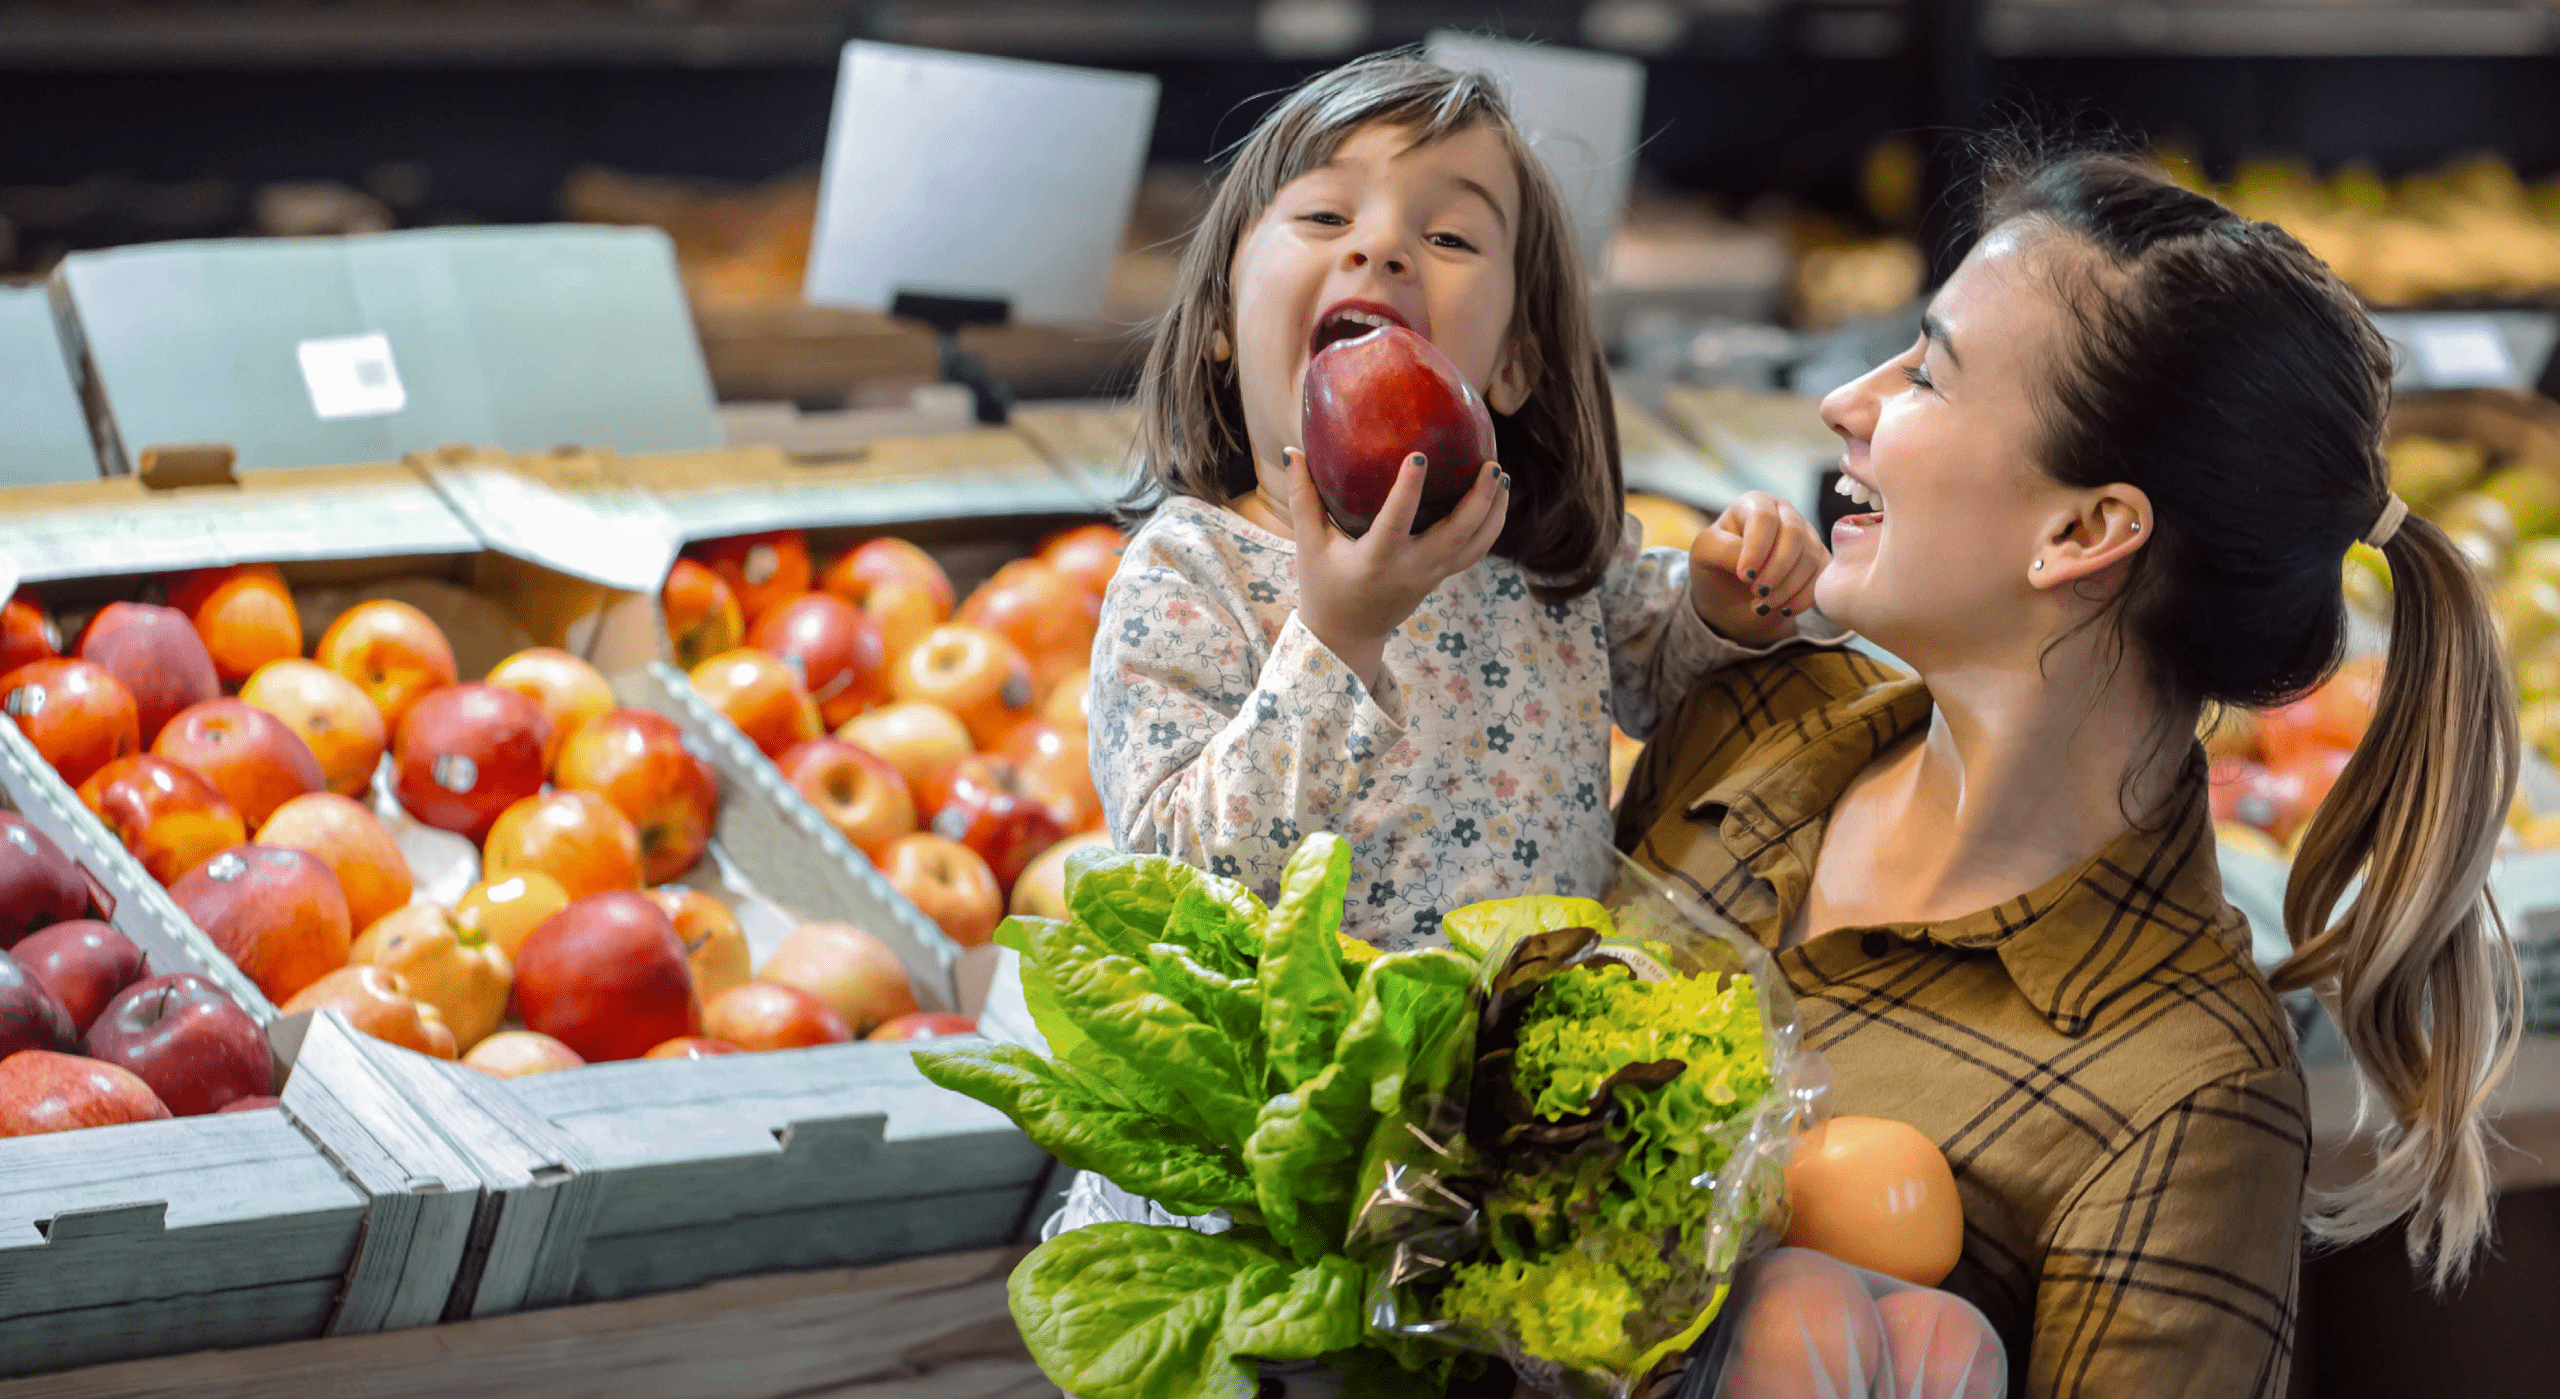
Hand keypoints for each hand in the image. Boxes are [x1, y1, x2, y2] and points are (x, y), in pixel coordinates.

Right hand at [1286, 447, 1508, 689]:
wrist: (1347, 634)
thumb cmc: (1324, 584)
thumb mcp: (1308, 544)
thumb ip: (1302, 498)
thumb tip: (1293, 450)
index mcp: (1376, 560)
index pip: (1396, 521)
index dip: (1409, 489)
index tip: (1420, 455)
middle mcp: (1411, 569)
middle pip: (1457, 536)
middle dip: (1478, 500)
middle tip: (1491, 464)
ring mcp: (1431, 576)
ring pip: (1475, 546)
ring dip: (1494, 512)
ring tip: (1502, 476)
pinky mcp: (1440, 578)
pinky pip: (1474, 552)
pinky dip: (1490, 526)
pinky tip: (1496, 497)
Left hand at [1688, 492, 1827, 645]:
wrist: (1732, 598)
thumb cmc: (1715, 567)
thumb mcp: (1705, 554)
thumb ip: (1723, 551)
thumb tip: (1751, 568)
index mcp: (1755, 504)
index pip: (1764, 517)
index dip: (1757, 547)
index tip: (1744, 576)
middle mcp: (1785, 514)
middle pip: (1794, 534)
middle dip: (1776, 569)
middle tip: (1757, 593)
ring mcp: (1806, 536)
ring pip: (1810, 557)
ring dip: (1787, 587)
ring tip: (1763, 605)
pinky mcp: (1819, 560)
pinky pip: (1822, 577)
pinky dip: (1803, 598)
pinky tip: (1783, 609)